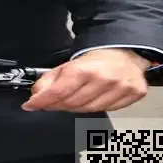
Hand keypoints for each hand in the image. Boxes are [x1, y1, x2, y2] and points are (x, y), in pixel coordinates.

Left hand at [22, 49, 151, 112]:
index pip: (58, 92)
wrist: (126, 52)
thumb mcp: (68, 63)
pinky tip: (90, 99)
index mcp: (86, 69)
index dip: (41, 101)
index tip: (30, 105)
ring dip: (74, 107)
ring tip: (71, 98)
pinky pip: (106, 110)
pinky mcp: (132, 95)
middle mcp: (104, 79)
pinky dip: (94, 107)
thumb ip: (50, 78)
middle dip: (56, 104)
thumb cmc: (97, 58)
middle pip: (71, 103)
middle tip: (50, 101)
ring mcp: (121, 88)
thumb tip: (37, 93)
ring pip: (87, 110)